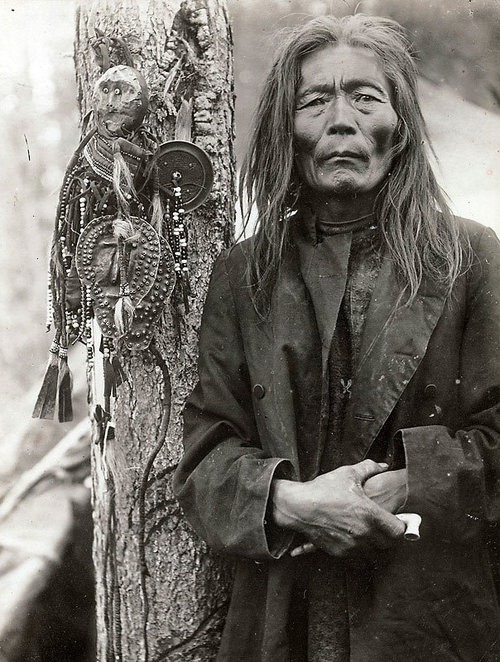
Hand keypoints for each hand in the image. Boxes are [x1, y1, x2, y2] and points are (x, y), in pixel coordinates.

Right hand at [272, 459, 404, 557]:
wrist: (298, 507)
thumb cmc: (324, 489)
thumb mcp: (348, 474)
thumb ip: (369, 468)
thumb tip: (383, 464)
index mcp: (370, 515)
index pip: (399, 531)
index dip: (402, 527)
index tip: (398, 521)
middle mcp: (364, 534)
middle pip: (389, 545)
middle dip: (390, 536)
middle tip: (386, 526)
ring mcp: (352, 546)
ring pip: (374, 552)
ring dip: (375, 544)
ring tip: (370, 531)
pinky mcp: (340, 553)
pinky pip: (358, 556)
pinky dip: (360, 549)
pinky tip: (355, 536)